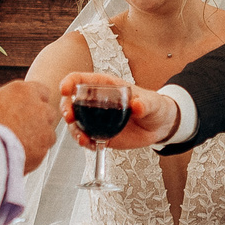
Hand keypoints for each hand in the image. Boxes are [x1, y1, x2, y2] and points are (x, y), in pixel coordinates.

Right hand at [0, 81, 59, 172]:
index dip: (33, 99)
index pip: (41, 90)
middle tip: (19, 127)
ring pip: (46, 132)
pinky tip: (17, 155)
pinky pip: (42, 150)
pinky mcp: (43, 150)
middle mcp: (38, 107)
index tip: (23, 107)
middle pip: (46, 111)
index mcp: (22, 90)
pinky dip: (33, 153)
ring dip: (36, 136)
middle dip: (36, 118)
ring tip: (16, 143)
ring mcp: (43, 129)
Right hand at [55, 72, 179, 149]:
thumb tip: (137, 105)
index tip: (65, 90)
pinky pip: (86, 138)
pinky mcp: (100, 134)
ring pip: (76, 122)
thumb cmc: (154, 106)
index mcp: (105, 85)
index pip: (80, 79)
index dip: (70, 82)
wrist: (159, 126)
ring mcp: (96, 119)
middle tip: (70, 117)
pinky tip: (90, 144)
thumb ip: (145, 103)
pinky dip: (85, 142)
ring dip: (74, 130)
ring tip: (83, 138)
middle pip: (71, 101)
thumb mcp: (152, 102)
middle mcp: (96, 101)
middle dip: (66, 108)